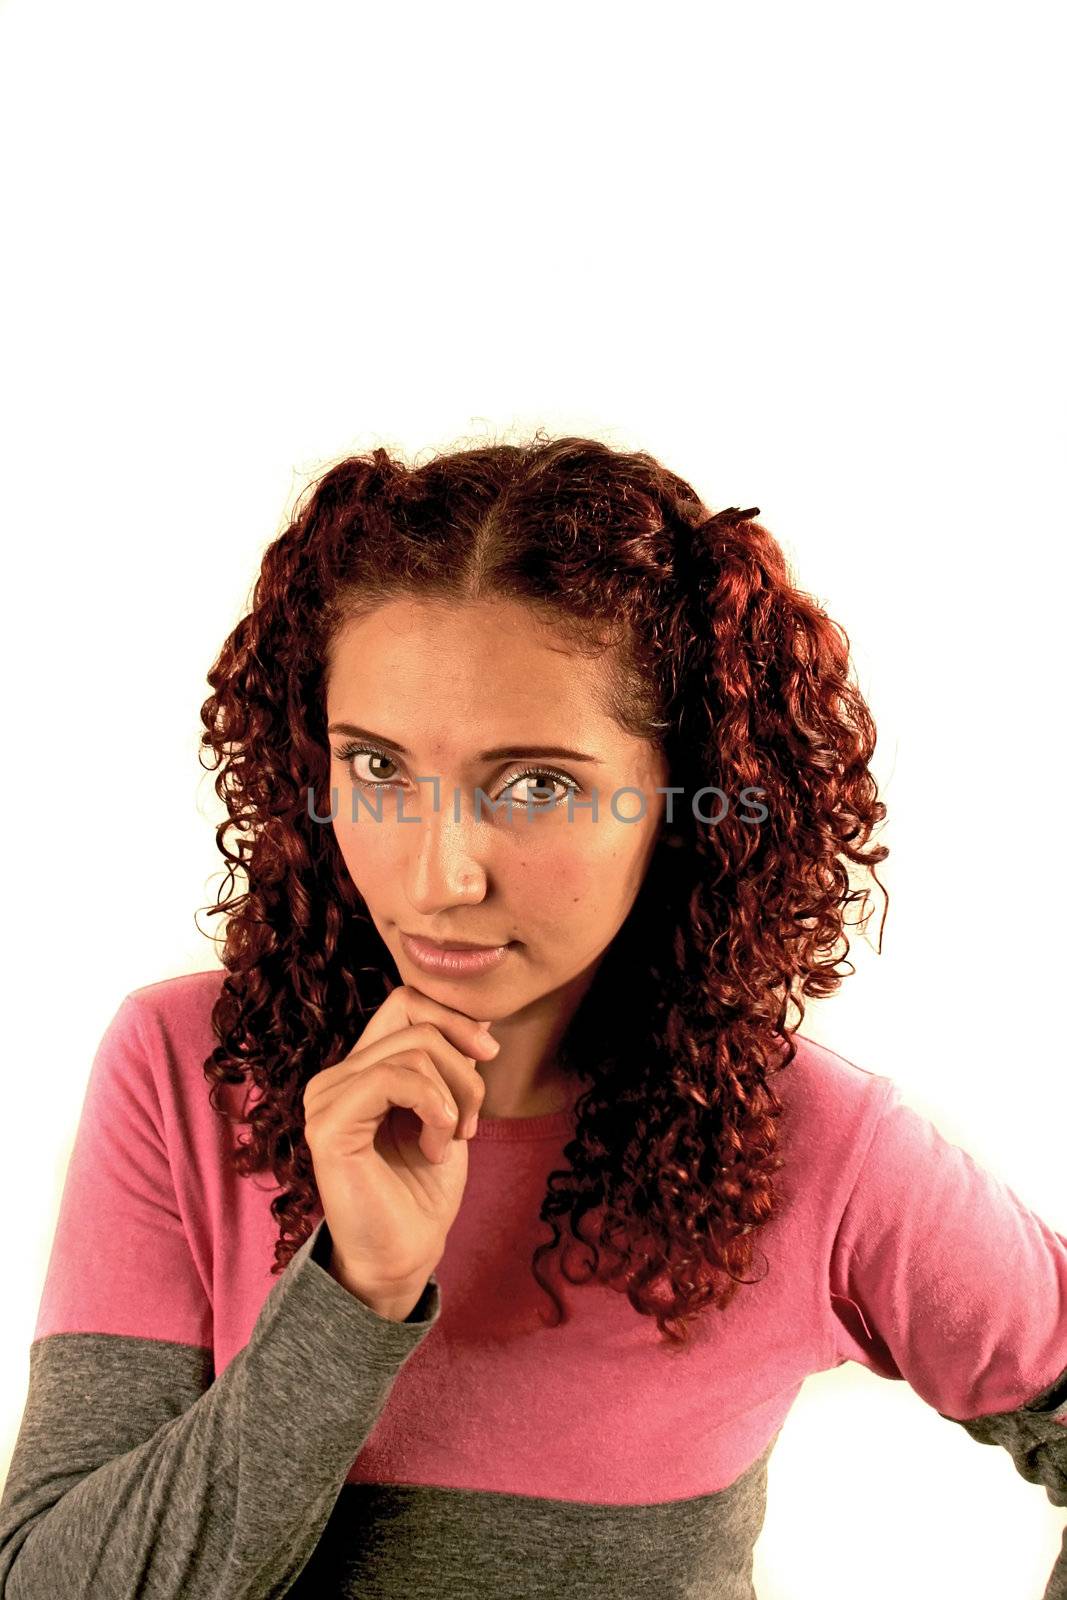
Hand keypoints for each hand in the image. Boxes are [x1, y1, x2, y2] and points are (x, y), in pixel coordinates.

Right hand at [302, 985, 496, 1298]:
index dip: (454, 1016)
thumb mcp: (449, 1110)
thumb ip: (452, 1064)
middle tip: (472, 1122)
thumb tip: (482, 1016)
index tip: (489, 1052)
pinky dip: (433, 1107)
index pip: (406, 1002)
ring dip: (454, 1096)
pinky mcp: (328, 1124)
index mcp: (361, 1069)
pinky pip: (393, 1078)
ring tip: (452, 1139)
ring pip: (414, 1051)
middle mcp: (336, 1076)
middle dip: (465, 1069)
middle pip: (418, 1024)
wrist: (405, 1254)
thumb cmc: (424, 1189)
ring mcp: (325, 1097)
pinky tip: (438, 1145)